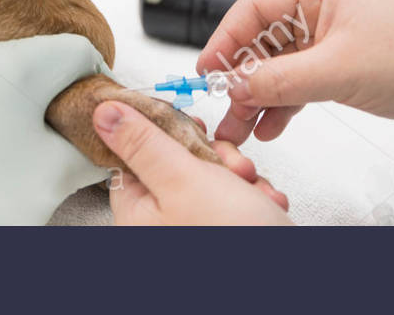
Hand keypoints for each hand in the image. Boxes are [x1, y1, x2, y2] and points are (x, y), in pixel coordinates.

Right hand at [0, 34, 108, 223]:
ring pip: (36, 164)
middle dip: (51, 119)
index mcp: (50, 184)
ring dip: (25, 133)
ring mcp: (2, 222)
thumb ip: (73, 59)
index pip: (99, 144)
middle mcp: (33, 216)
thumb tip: (99, 71)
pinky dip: (0, 151)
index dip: (89, 106)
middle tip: (20, 88)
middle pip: (67, 156)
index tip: (66, 83)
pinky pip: (7, 177)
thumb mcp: (19, 62)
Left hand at [92, 100, 290, 223]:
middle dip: (212, 156)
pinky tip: (262, 205)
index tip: (187, 124)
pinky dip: (251, 197)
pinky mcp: (223, 231)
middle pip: (176, 162)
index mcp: (137, 214)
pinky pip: (232, 198)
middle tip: (227, 166)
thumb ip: (142, 142)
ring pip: (210, 177)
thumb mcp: (183, 178)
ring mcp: (193, 229)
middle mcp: (162, 226)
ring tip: (250, 189)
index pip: (134, 154)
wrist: (287, 279)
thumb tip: (105, 114)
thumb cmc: (233, 239)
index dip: (163, 131)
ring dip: (238, 176)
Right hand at [198, 0, 393, 144]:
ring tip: (241, 127)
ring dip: (258, 95)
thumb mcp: (338, 70)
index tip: (207, 70)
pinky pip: (296, 78)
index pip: (255, 5)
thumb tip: (235, 87)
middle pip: (262, 36)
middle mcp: (322, 1)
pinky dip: (282, 101)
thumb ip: (280, 80)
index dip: (226, 38)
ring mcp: (329, 32)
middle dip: (241, 75)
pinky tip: (269, 124)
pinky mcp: (337, 59)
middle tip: (223, 107)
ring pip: (276, 62)